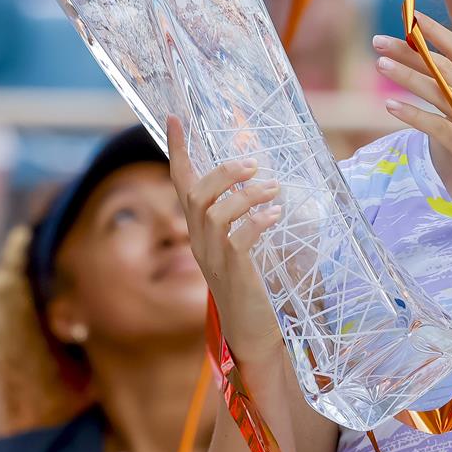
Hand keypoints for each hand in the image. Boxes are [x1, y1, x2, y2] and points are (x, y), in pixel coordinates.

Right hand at [165, 116, 285, 365]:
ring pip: (214, 213)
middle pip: (196, 195)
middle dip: (222, 173)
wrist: (255, 333)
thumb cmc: (255, 284)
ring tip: (273, 188)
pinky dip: (257, 222)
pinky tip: (276, 215)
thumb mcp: (247, 242)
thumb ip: (249, 213)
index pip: (181, 183)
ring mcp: (213, 259)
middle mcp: (200, 242)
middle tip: (252, 164)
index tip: (175, 118)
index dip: (177, 150)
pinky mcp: (233, 273)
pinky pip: (238, 240)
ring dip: (245, 195)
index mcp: (200, 230)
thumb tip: (268, 179)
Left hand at [373, 20, 451, 232]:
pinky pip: (437, 125)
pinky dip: (413, 114)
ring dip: (406, 74)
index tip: (411, 17)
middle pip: (443, 66)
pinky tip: (391, 106)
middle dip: (411, 49)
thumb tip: (439, 92)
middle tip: (380, 39)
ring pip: (438, 89)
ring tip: (380, 63)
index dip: (436, 32)